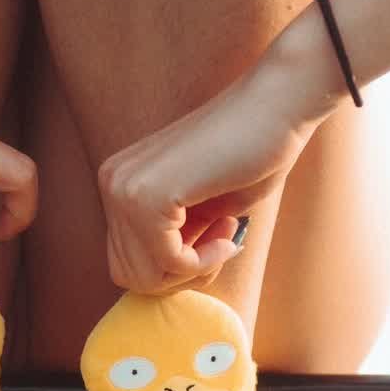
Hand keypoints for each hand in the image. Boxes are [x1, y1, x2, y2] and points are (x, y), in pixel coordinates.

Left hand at [97, 10, 347, 292]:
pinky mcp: (146, 196)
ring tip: (224, 229)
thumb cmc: (252, 152)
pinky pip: (168, 262)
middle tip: (220, 238)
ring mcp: (123, 188)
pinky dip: (202, 261)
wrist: (277, 105)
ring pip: (144, 276)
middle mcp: (112, 182)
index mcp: (119, 181)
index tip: (213, 237)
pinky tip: (227, 230)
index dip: (174, 265)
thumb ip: (175, 241)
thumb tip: (157, 285)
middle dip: (179, 272)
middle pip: (129, 274)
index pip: (126, 260)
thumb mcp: (202, 210)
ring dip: (192, 267)